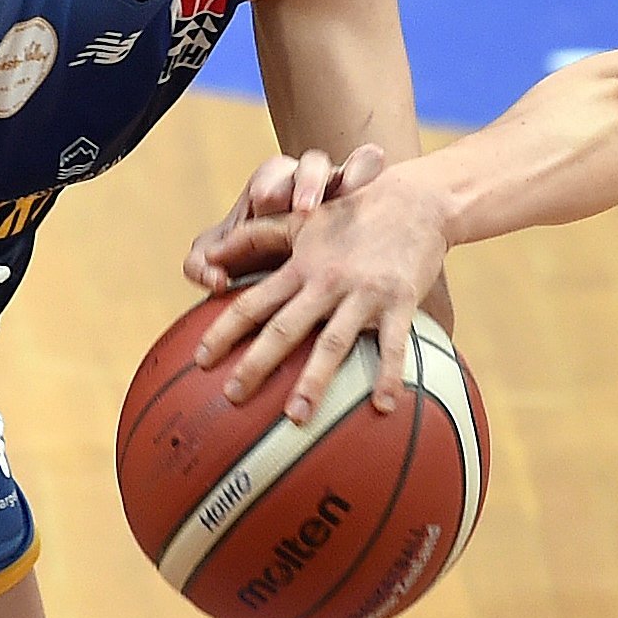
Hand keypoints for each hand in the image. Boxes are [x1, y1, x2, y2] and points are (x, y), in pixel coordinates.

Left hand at [193, 167, 449, 425]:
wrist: (416, 199)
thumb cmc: (353, 213)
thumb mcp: (303, 219)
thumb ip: (258, 236)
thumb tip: (212, 256)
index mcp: (301, 266)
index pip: (254, 302)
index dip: (224, 330)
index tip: (202, 360)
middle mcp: (327, 281)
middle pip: (285, 328)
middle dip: (256, 363)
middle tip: (232, 396)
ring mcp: (364, 293)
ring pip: (332, 342)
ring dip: (313, 381)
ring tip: (296, 417)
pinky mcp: (400, 300)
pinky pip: (393, 344)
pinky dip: (388, 375)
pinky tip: (382, 407)